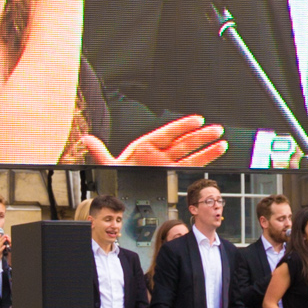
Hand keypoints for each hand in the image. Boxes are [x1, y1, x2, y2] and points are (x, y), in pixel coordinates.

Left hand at [87, 115, 227, 168]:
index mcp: (146, 146)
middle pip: (183, 142)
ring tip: (221, 139)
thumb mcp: (109, 164)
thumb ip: (100, 152)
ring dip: (206, 146)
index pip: (167, 133)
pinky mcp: (173, 170)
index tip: (197, 120)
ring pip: (191, 152)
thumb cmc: (118, 172)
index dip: (182, 126)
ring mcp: (168, 161)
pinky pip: (191, 163)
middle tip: (215, 128)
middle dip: (200, 136)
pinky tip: (217, 150)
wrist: (123, 188)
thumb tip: (86, 140)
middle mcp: (160, 152)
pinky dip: (205, 157)